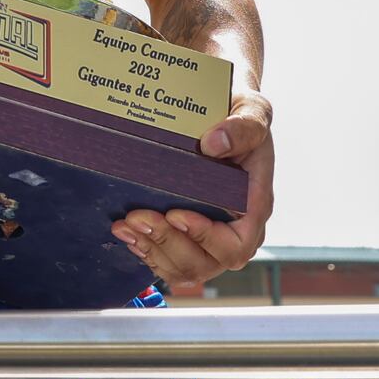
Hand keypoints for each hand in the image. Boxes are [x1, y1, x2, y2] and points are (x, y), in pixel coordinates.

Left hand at [112, 89, 273, 290]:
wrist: (221, 111)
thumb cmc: (240, 114)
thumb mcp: (252, 110)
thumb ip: (243, 127)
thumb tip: (213, 144)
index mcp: (254, 206)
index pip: (237, 244)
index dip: (206, 238)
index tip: (176, 213)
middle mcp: (234, 229)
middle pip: (207, 263)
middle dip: (169, 243)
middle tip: (139, 216)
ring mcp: (209, 237)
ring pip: (184, 268)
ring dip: (152, 249)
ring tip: (126, 223)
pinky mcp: (186, 235)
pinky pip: (166, 260)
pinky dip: (143, 249)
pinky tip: (124, 230)